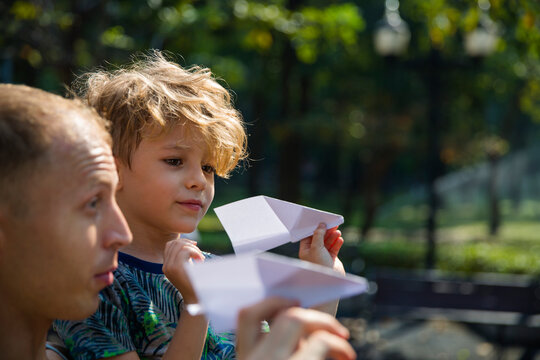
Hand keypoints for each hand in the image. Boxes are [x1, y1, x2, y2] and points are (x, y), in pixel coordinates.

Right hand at [162, 238, 204, 303]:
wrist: (195, 298)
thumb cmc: (194, 283)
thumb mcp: (186, 267)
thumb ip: (184, 257)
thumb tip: (189, 242)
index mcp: (166, 266)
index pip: (169, 245)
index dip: (182, 242)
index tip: (194, 246)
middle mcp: (165, 266)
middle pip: (174, 243)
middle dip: (188, 243)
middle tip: (198, 253)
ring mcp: (169, 267)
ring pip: (180, 245)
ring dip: (193, 248)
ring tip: (200, 257)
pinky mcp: (176, 268)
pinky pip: (185, 251)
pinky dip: (195, 252)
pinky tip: (200, 260)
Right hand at [236, 297, 355, 359]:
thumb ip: (276, 348)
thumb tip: (299, 318)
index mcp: (244, 358)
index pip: (246, 315)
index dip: (271, 302)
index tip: (292, 302)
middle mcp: (253, 358)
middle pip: (278, 314)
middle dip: (308, 313)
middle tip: (327, 325)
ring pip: (297, 319)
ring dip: (325, 323)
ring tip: (342, 337)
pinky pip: (321, 340)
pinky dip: (338, 344)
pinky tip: (346, 355)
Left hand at [299, 223, 344, 274]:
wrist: (329, 281)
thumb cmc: (319, 265)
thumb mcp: (316, 247)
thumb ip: (318, 235)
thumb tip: (321, 225)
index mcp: (305, 250)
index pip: (309, 236)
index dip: (315, 229)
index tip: (321, 222)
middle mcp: (313, 253)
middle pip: (320, 238)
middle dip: (326, 231)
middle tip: (333, 224)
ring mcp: (323, 256)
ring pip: (328, 242)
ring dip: (333, 236)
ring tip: (338, 232)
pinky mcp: (331, 259)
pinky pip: (334, 248)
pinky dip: (337, 243)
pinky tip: (340, 239)